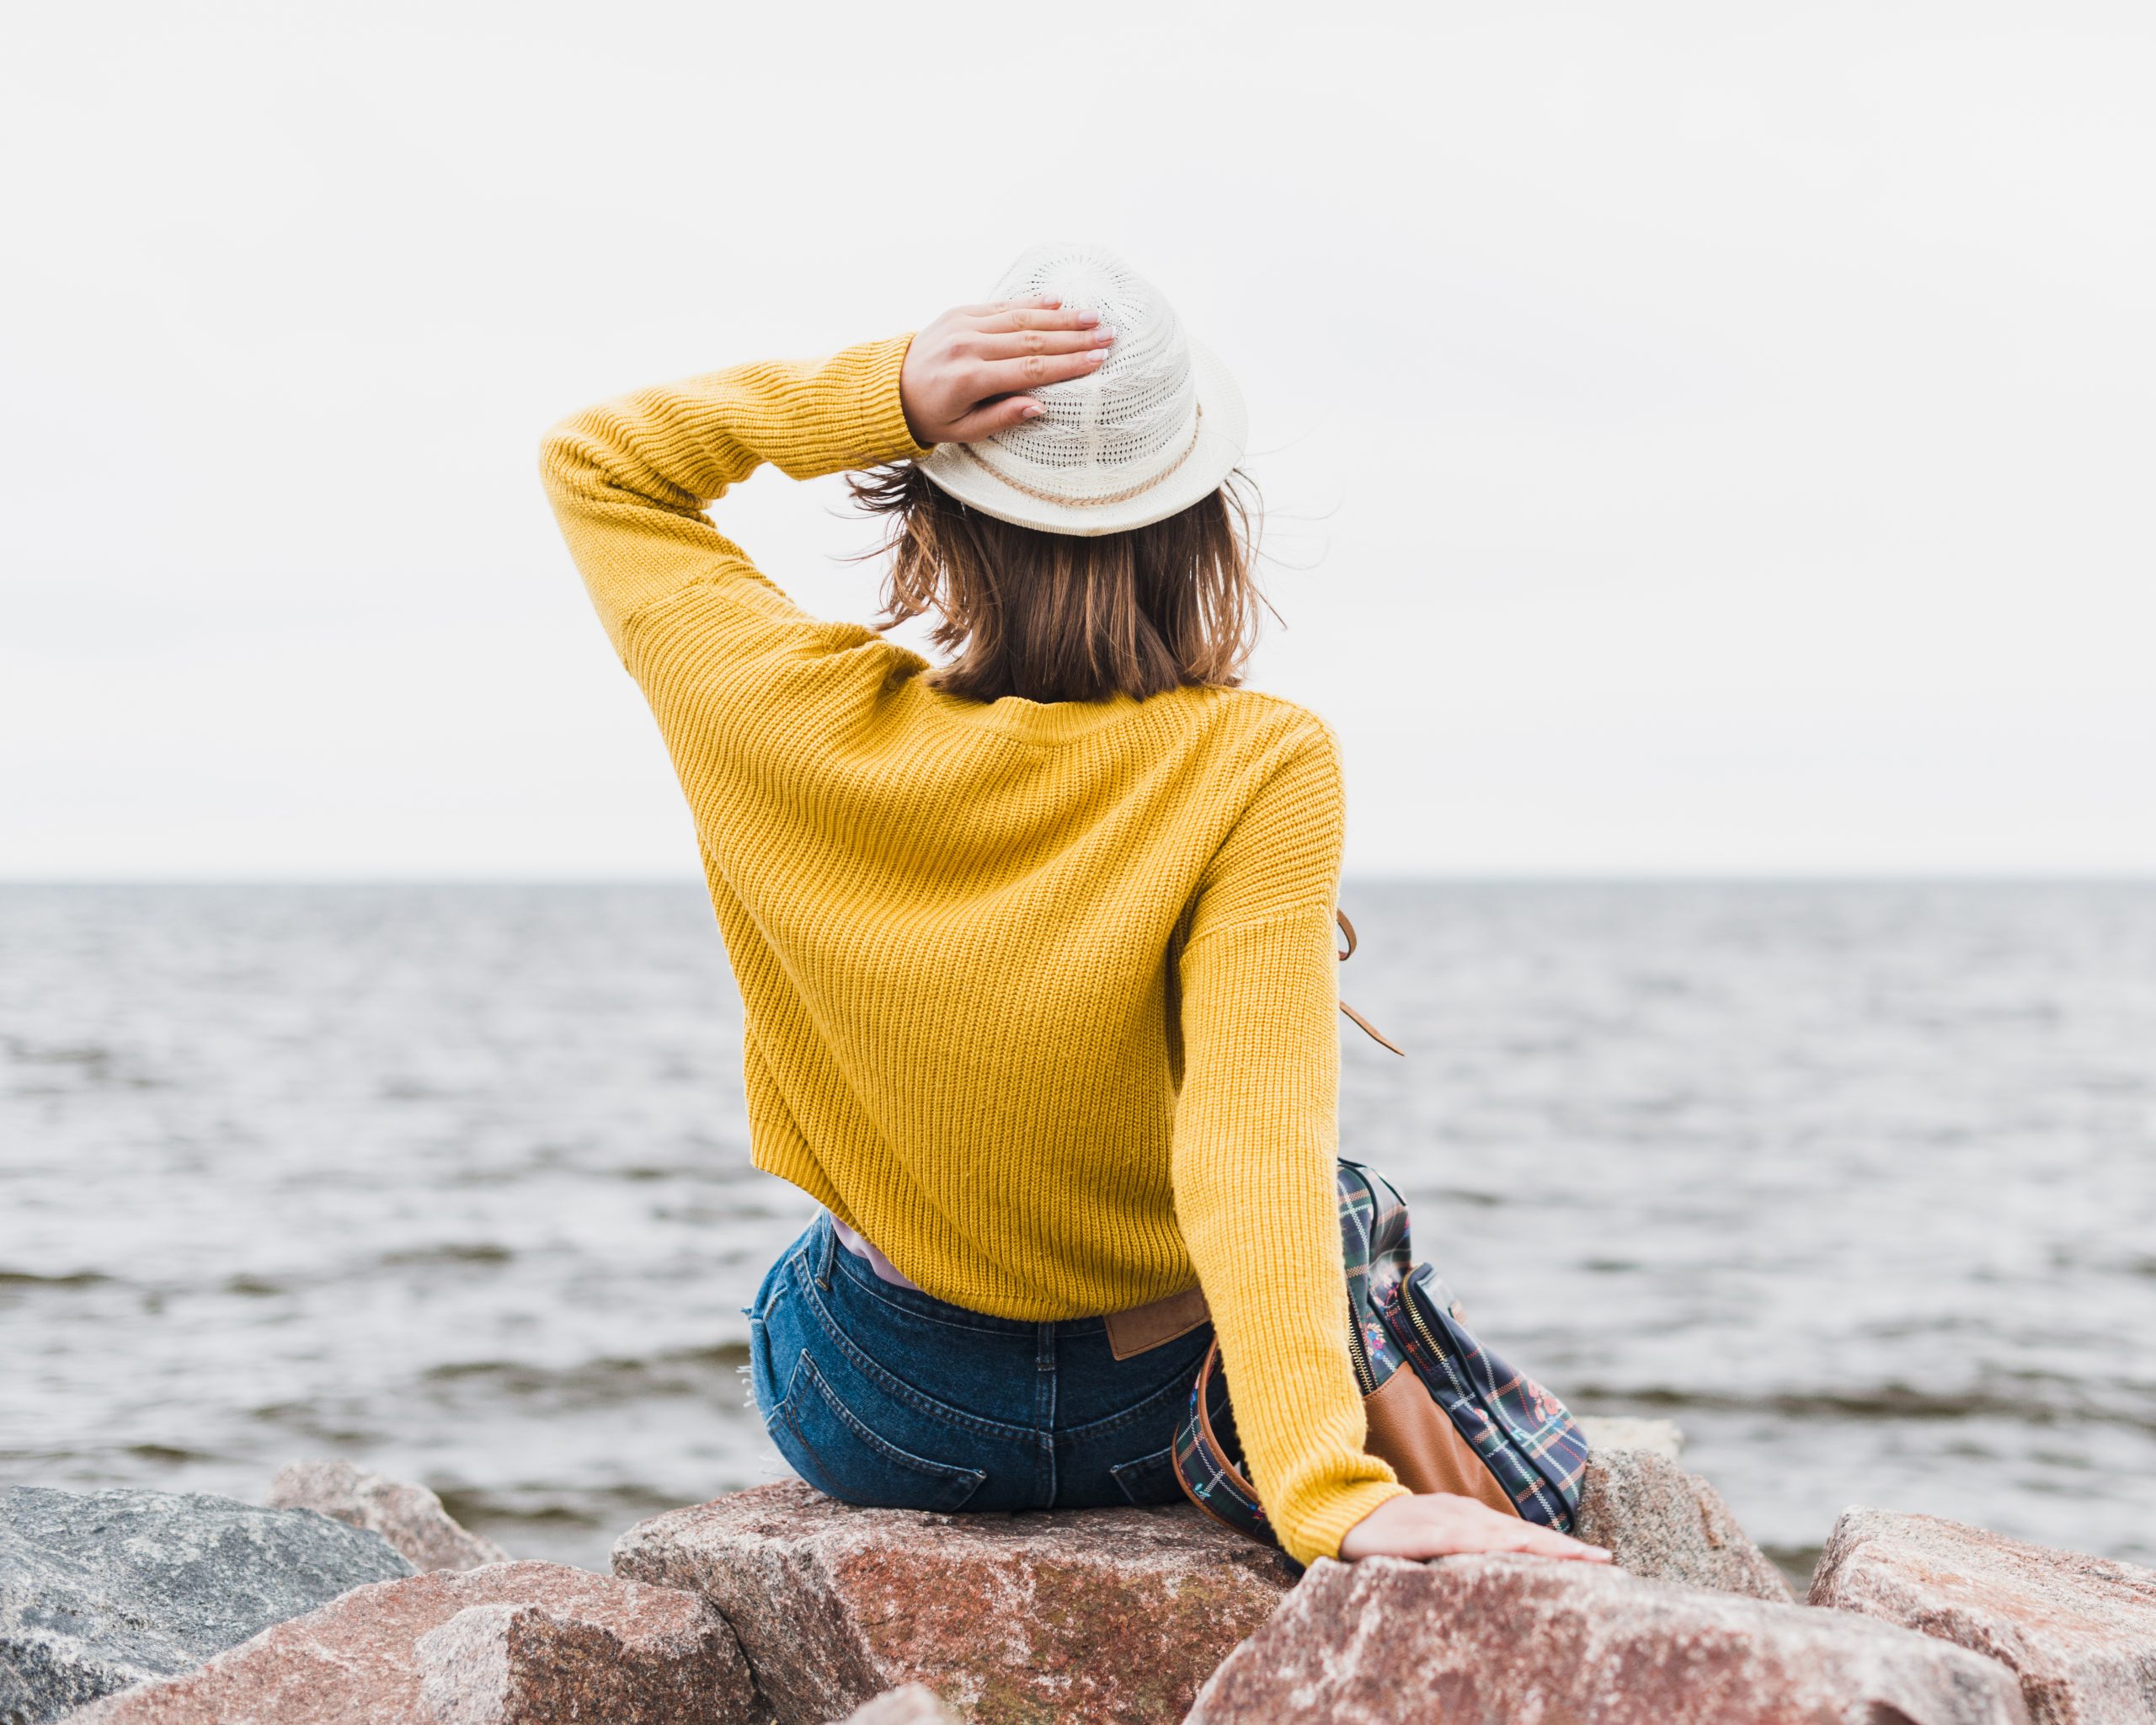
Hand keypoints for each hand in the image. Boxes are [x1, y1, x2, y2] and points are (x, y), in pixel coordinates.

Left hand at [899, 298, 1114, 445]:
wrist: (890, 388)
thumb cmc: (931, 415)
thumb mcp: (963, 431)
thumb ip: (1001, 418)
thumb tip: (1039, 408)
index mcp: (969, 378)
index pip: (1030, 369)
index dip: (1067, 365)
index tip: (1098, 360)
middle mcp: (968, 346)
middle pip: (1032, 340)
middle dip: (1074, 338)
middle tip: (1107, 335)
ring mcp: (963, 325)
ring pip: (1020, 318)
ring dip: (1060, 318)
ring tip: (1092, 317)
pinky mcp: (960, 313)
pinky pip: (1001, 306)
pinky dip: (1030, 303)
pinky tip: (1057, 302)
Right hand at [1337, 1493, 1613, 1563]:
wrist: (1340, 1513)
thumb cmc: (1391, 1533)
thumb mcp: (1435, 1536)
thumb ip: (1466, 1545)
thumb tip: (1506, 1559)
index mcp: (1469, 1519)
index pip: (1522, 1535)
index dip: (1560, 1546)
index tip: (1599, 1558)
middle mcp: (1462, 1515)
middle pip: (1520, 1533)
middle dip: (1562, 1547)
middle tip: (1602, 1559)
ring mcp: (1441, 1520)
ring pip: (1497, 1535)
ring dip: (1536, 1545)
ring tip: (1571, 1557)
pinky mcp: (1419, 1532)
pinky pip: (1457, 1539)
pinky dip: (1485, 1544)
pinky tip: (1508, 1549)